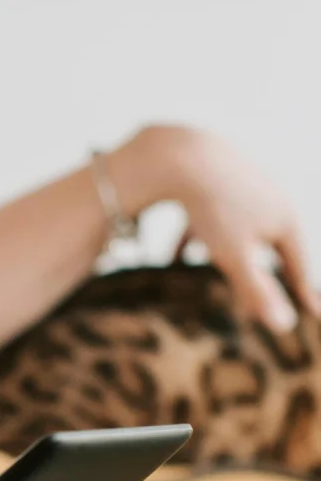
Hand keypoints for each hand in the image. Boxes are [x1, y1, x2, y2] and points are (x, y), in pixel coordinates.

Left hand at [111, 124, 320, 332]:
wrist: (185, 154)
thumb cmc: (215, 207)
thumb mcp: (237, 256)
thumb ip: (258, 291)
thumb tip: (284, 326)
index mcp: (285, 220)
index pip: (298, 266)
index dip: (304, 292)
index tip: (315, 315)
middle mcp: (272, 200)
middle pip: (273, 246)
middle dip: (271, 272)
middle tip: (280, 292)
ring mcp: (244, 189)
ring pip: (239, 232)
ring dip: (230, 256)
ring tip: (223, 278)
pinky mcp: (213, 184)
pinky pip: (205, 221)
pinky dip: (194, 241)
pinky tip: (173, 258)